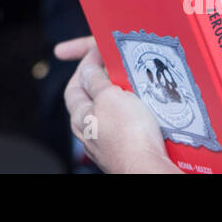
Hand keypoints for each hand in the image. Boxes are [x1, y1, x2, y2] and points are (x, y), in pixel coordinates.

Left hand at [55, 35, 182, 173]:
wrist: (148, 168)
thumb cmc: (128, 136)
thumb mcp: (109, 97)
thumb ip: (95, 81)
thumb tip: (86, 69)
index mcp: (80, 117)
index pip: (73, 87)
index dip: (83, 67)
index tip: (96, 53)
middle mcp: (90, 132)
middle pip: (91, 100)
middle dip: (103, 81)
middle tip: (117, 67)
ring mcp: (107, 143)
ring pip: (111, 113)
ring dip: (120, 98)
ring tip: (133, 86)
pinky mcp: (125, 150)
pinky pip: (126, 126)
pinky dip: (132, 113)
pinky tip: (144, 109)